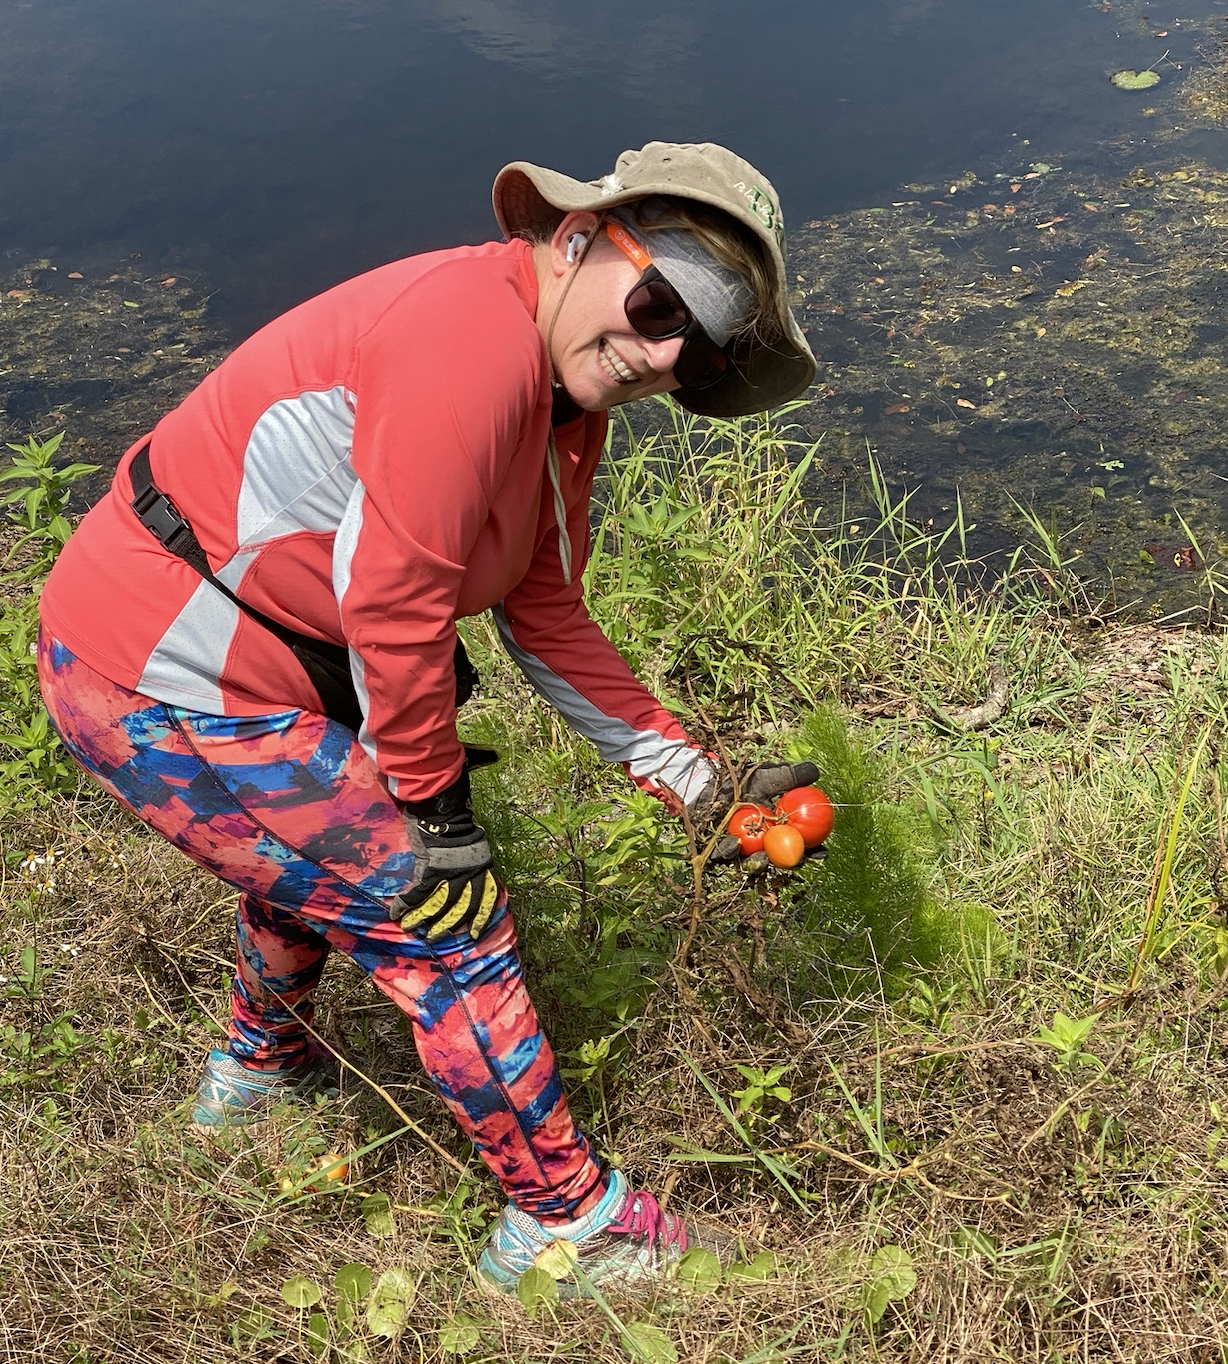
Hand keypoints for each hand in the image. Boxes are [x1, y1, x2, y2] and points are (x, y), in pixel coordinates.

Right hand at [391, 769, 501, 939]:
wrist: (442, 808)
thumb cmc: (454, 822)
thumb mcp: (472, 844)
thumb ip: (470, 860)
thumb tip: (462, 873)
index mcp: (482, 866)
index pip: (486, 897)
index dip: (480, 918)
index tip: (474, 934)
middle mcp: (470, 873)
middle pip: (461, 907)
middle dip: (448, 924)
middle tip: (437, 937)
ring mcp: (451, 872)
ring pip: (439, 904)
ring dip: (424, 919)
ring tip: (413, 930)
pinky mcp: (430, 869)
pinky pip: (417, 893)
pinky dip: (406, 904)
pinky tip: (396, 913)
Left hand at [688, 760, 820, 862]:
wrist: (705, 782)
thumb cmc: (738, 779)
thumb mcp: (765, 776)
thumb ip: (788, 777)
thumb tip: (815, 772)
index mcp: (777, 828)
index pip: (800, 843)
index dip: (813, 851)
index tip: (822, 854)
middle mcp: (762, 842)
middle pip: (780, 859)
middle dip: (788, 865)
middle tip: (794, 863)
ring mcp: (741, 849)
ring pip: (753, 862)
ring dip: (760, 863)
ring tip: (763, 859)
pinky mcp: (718, 850)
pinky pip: (725, 855)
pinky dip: (730, 851)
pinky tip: (733, 844)